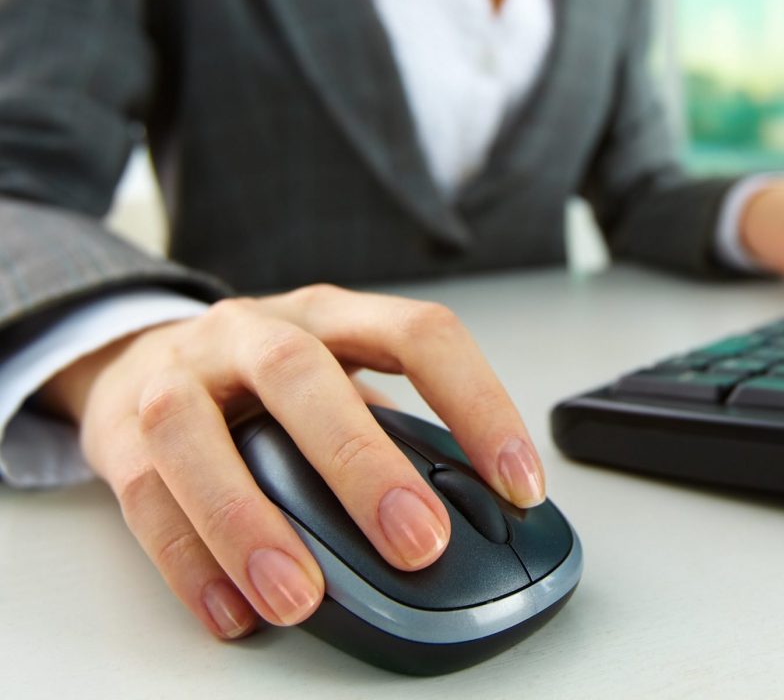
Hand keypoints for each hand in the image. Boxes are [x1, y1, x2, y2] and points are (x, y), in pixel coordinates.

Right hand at [36, 286, 544, 640]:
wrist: (143, 357)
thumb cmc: (261, 377)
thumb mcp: (336, 373)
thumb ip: (388, 424)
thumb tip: (466, 503)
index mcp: (330, 314)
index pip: (418, 333)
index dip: (477, 401)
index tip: (519, 481)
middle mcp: (254, 330)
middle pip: (302, 375)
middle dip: (361, 461)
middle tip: (419, 543)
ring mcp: (181, 375)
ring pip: (202, 434)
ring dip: (253, 521)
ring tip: (302, 598)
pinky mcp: (122, 431)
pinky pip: (146, 496)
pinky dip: (189, 560)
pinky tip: (233, 612)